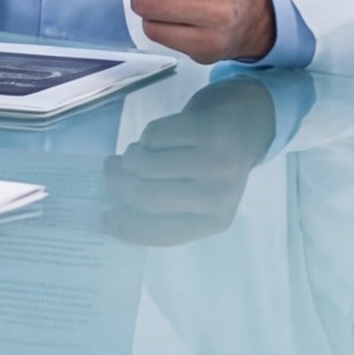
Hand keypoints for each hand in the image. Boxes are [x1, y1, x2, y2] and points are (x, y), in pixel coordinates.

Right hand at [101, 76, 278, 246]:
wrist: (249, 120)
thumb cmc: (214, 164)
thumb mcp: (199, 195)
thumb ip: (166, 207)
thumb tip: (115, 210)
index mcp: (215, 221)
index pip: (162, 234)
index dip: (127, 228)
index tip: (105, 217)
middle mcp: (219, 196)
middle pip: (147, 197)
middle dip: (119, 183)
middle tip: (111, 170)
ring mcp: (216, 162)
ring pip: (146, 164)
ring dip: (131, 156)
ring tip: (137, 152)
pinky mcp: (209, 130)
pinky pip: (154, 136)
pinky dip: (148, 135)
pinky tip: (161, 135)